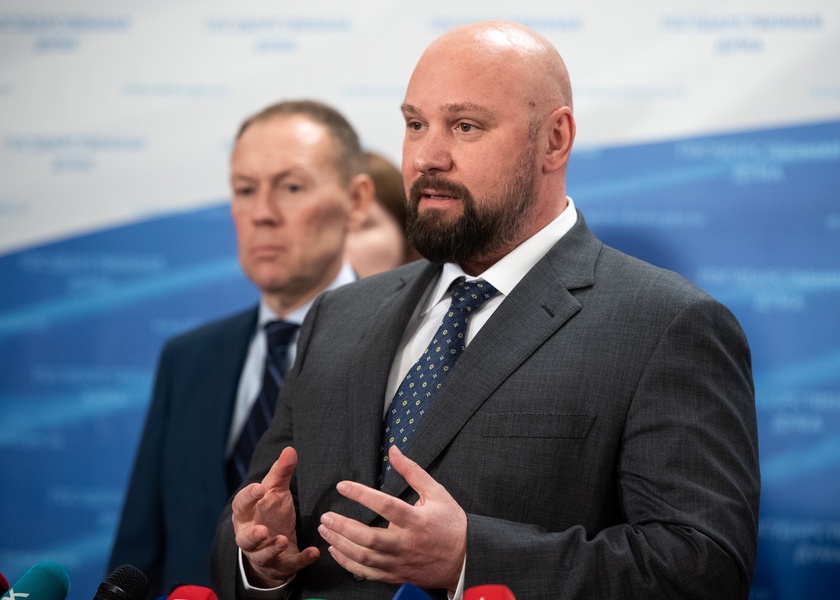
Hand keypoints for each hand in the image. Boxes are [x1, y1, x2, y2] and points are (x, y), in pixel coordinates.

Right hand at [232, 446, 319, 585]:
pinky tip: (314, 552)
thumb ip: (281, 473)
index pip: (241, 505)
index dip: (248, 497)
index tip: (259, 488)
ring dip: (272, 549)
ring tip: (284, 540)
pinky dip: (301, 559)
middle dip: (253, 535)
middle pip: (245, 538)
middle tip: (262, 530)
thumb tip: (290, 449)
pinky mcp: (280, 566)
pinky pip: (289, 565)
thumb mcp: (276, 492)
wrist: (275, 546)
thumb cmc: (270, 514)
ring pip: (263, 555)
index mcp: (247, 515)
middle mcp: (251, 536)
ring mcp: (264, 553)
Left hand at [318, 446, 466, 591]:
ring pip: (364, 557)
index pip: (385, 505)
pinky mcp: (395, 575)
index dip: (361, 495)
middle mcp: (406, 544)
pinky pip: (366, 573)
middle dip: (343, 526)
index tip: (342, 486)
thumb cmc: (450, 524)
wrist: (464, 559)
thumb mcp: (437, 493)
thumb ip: (413, 472)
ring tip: (325, 529)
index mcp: (416, 521)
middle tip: (326, 516)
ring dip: (340, 544)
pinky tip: (335, 550)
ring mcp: (399, 562)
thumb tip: (393, 450)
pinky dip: (347, 563)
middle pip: (369, 538)